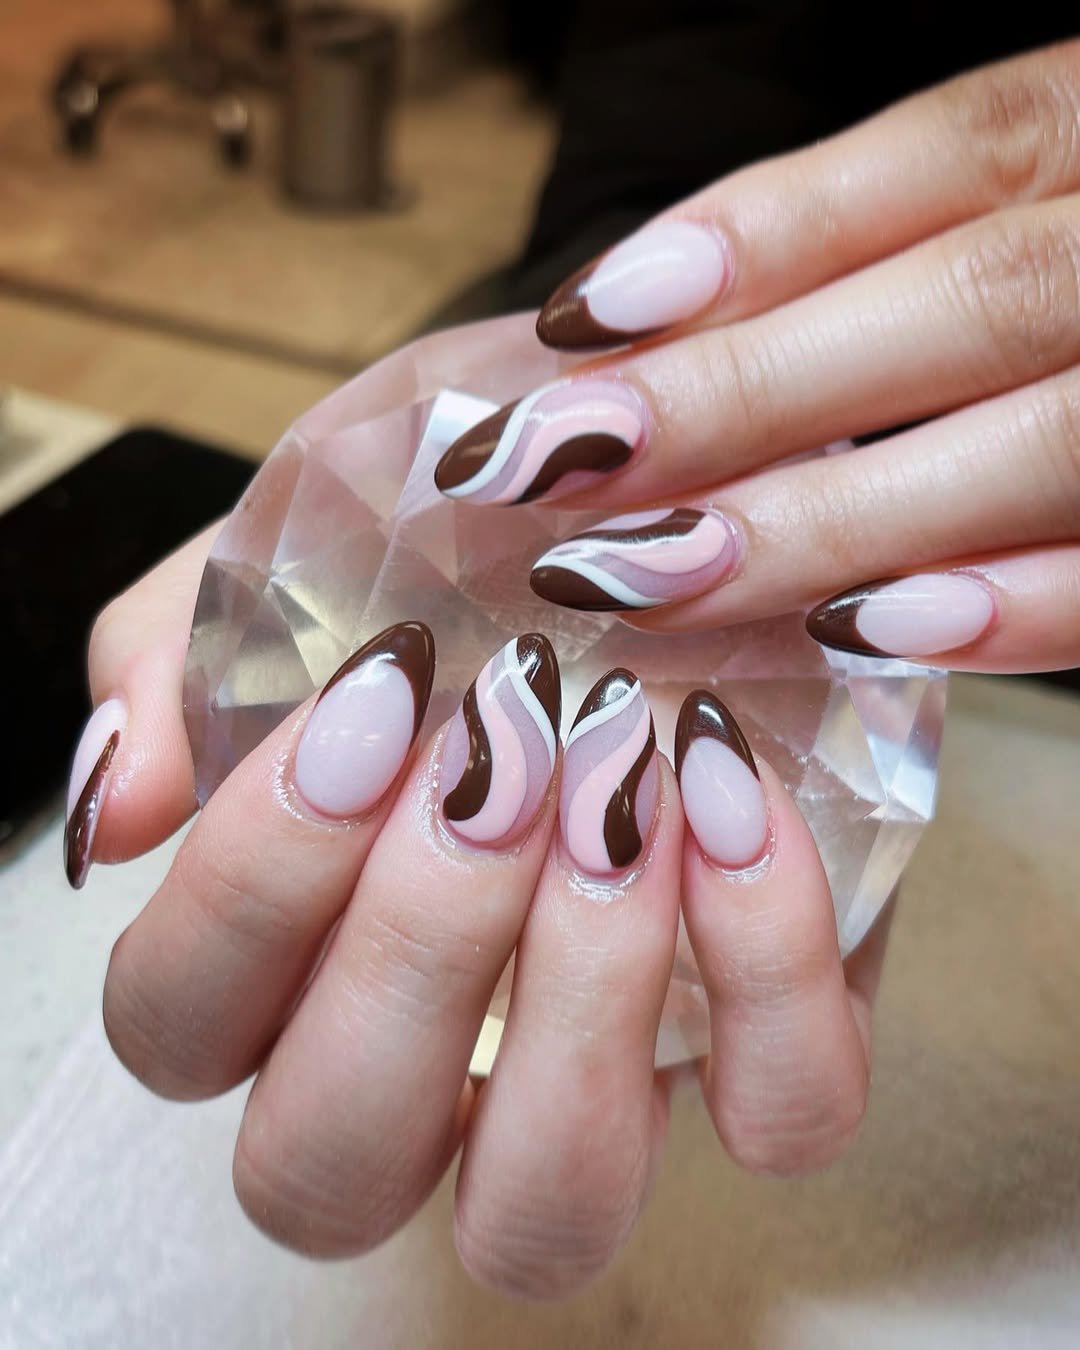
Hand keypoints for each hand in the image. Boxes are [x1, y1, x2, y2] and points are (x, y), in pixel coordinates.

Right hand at [87, 574, 885, 1294]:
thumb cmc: (477, 540)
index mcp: (284, 954)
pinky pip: (783, 1109)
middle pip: (329, 1159)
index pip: (181, 1023)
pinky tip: (732, 796)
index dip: (249, 891)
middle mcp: (424, 1063)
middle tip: (494, 755)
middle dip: (409, 952)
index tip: (366, 704)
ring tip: (620, 786)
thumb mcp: (320, 539)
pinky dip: (768, 965)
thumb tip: (126, 805)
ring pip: (548, 1205)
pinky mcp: (766, 1045)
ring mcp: (601, 1077)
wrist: (682, 504)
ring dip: (579, 990)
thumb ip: (194, 659)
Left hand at [435, 42, 1079, 673]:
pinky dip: (1023, 603)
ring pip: (1050, 436)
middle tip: (559, 472)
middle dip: (749, 395)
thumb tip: (666, 340)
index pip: (948, 153)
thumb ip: (905, 257)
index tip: (582, 319)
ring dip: (841, 515)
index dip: (762, 235)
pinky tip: (869, 633)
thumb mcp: (1050, 215)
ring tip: (657, 573)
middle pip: (970, 298)